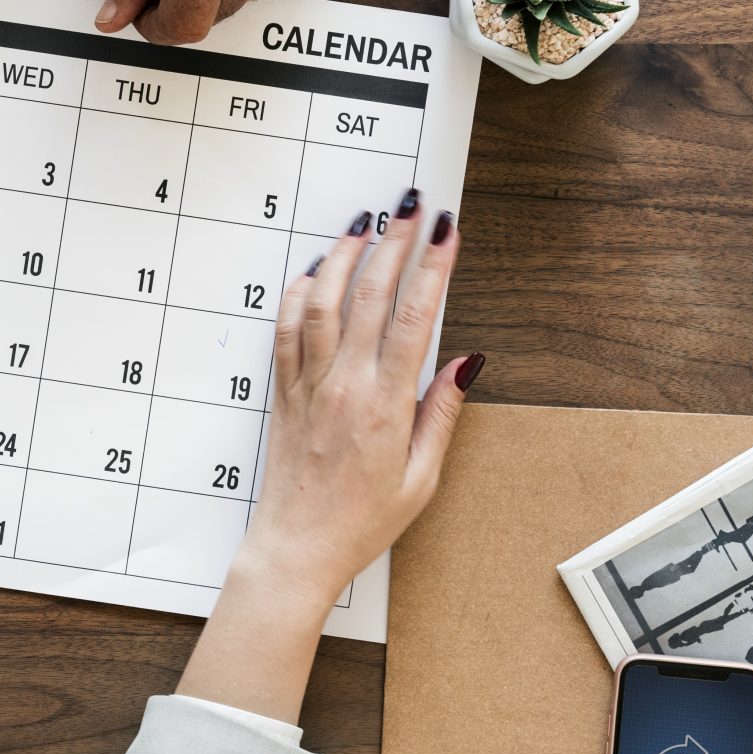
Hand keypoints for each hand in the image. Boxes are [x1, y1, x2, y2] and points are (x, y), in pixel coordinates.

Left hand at [246, 192, 472, 598]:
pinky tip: (312, 270)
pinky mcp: (284, 392)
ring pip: (321, 302)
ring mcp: (308, 385)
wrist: (296, 547)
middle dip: (393, 243)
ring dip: (342, 255)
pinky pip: (287, 330)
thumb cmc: (362, 522)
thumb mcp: (421, 478)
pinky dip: (299, 293)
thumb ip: (442, 413)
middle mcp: (343, 386)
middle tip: (411, 206)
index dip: (432, 268)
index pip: (413, 318)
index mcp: (385, 406)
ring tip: (363, 222)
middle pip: (367, 295)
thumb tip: (468, 361)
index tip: (446, 231)